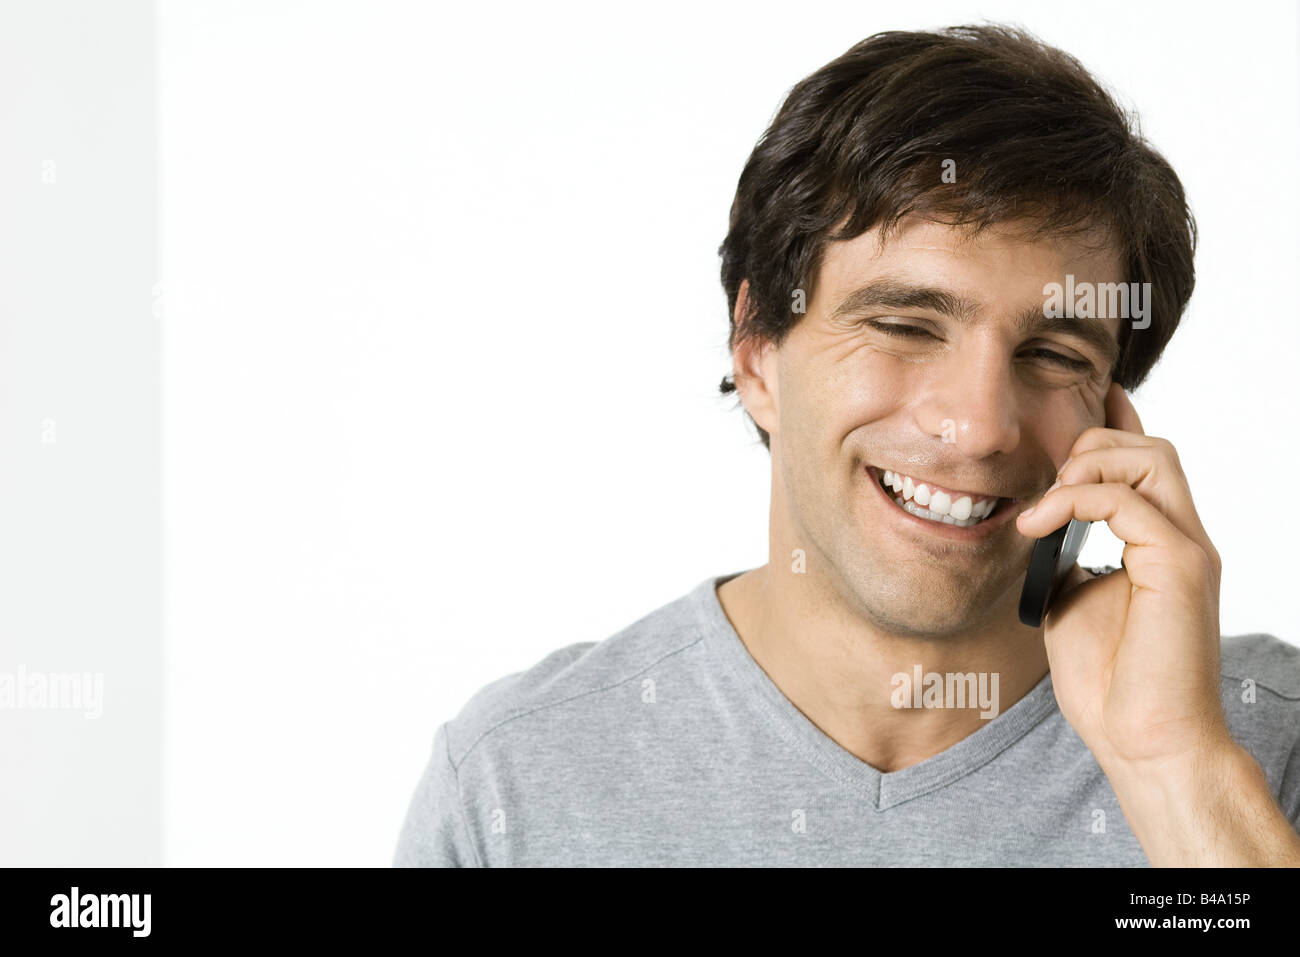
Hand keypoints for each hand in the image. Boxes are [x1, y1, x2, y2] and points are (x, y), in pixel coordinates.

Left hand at [1014, 383, 1228, 771]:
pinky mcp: (1183, 567)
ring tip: (1044, 507)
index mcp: (1159, 543)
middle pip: (1151, 446)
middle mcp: (1182, 538)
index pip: (1145, 462)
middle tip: (1044, 488)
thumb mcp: (1069, 599)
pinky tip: (1041, 525)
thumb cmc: (1109, 681)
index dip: (1112, 425)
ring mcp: (1187, 550)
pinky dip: (1079, 501)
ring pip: (1152, 459)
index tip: (1073, 404)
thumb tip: (1038, 522)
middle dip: (1089, 446)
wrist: (1143, 739)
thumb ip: (1063, 553)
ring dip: (1086, 468)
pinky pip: (1131, 502)